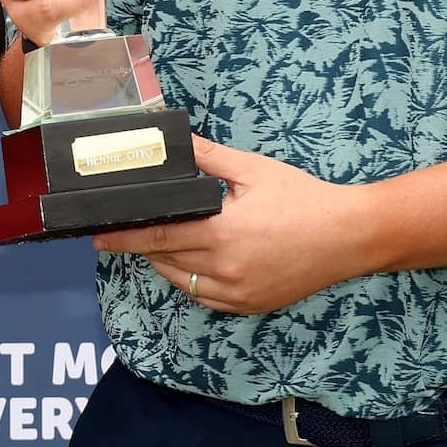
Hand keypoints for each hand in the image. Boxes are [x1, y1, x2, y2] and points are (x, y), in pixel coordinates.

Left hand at [91, 138, 366, 314]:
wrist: (348, 235)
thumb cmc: (301, 197)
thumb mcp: (253, 170)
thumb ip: (208, 157)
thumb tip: (173, 140)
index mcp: (223, 233)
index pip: (159, 236)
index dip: (124, 237)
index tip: (97, 236)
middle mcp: (226, 269)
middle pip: (166, 260)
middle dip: (141, 246)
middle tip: (120, 232)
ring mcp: (239, 293)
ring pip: (183, 282)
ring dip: (164, 263)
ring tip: (154, 243)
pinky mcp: (251, 306)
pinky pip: (206, 298)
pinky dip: (191, 282)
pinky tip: (189, 263)